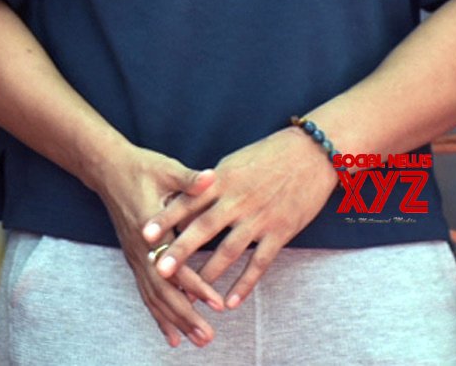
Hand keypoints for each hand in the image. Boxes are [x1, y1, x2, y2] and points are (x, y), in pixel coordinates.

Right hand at [94, 144, 221, 348]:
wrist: (107, 169)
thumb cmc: (140, 167)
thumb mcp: (166, 169)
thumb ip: (189, 180)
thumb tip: (212, 178)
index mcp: (150, 226)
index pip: (174, 264)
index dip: (196, 285)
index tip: (217, 303)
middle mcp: (140, 247)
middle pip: (162, 289)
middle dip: (186, 315)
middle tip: (208, 336)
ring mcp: (134, 255)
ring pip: (153, 296)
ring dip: (174, 321)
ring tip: (198, 341)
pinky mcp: (134, 257)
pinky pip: (145, 292)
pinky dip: (158, 315)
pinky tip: (171, 336)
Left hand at [141, 128, 336, 309]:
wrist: (311, 155)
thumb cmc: (268, 155)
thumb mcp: (234, 163)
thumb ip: (211, 184)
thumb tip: (187, 198)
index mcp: (222, 179)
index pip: (188, 200)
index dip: (166, 217)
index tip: (145, 233)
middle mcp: (237, 199)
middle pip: (204, 227)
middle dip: (180, 249)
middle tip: (159, 268)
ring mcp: (259, 217)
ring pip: (229, 250)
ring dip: (210, 272)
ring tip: (191, 292)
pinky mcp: (280, 232)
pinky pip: (259, 262)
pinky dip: (244, 283)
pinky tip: (231, 301)